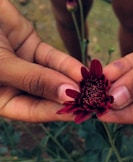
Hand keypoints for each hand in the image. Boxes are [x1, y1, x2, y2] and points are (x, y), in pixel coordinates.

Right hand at [0, 0, 82, 121]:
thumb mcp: (1, 65)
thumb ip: (34, 80)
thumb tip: (67, 94)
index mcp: (1, 100)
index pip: (33, 111)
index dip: (57, 113)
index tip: (81, 114)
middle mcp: (14, 86)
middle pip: (47, 96)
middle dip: (70, 98)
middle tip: (95, 102)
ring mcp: (24, 66)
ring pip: (53, 77)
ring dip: (73, 81)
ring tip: (94, 88)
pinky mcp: (32, 47)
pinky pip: (53, 59)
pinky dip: (67, 64)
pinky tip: (84, 70)